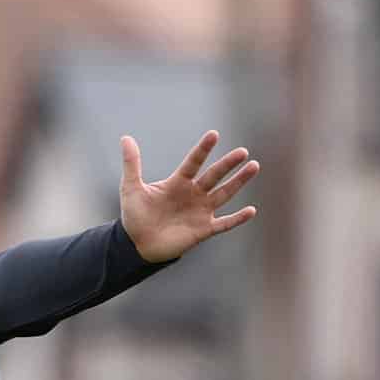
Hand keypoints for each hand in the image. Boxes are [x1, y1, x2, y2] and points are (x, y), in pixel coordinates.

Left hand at [117, 130, 258, 263]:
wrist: (137, 245)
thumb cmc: (135, 216)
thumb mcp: (132, 188)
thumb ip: (132, 164)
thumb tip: (126, 138)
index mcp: (178, 182)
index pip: (193, 162)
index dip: (203, 149)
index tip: (214, 134)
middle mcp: (193, 194)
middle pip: (214, 175)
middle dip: (228, 164)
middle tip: (243, 152)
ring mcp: (200, 211)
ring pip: (224, 194)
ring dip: (239, 182)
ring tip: (254, 167)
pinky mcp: (203, 230)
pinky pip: (224, 223)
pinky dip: (237, 218)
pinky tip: (251, 210)